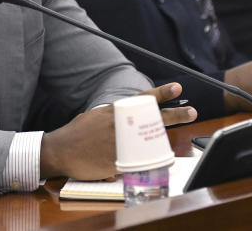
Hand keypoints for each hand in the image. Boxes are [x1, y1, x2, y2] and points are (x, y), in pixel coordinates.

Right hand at [39, 83, 195, 179]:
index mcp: (113, 112)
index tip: (177, 88)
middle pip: (151, 118)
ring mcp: (117, 143)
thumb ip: (111, 120)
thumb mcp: (94, 118)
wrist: (58, 150)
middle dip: (174, 115)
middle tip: (192, 112)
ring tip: (179, 143)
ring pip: (149, 140)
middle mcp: (118, 125)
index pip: (141, 100)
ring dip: (166, 141)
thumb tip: (123, 124)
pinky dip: (150, 163)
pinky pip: (137, 162)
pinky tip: (163, 163)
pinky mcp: (114, 161)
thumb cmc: (76, 134)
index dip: (161, 93)